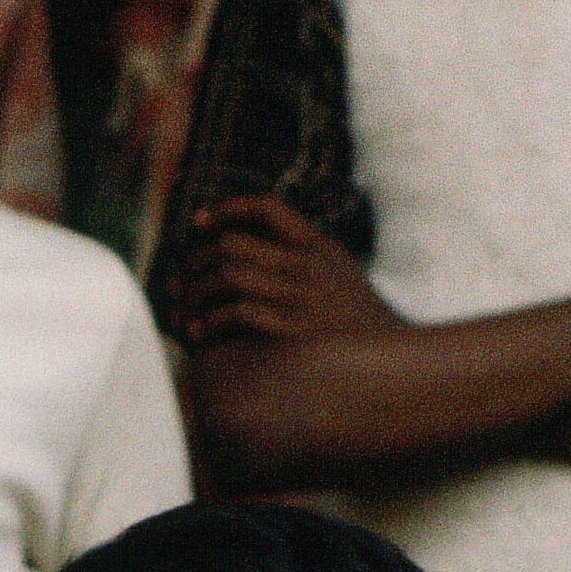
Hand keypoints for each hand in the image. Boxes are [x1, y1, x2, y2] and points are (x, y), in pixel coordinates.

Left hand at [174, 195, 397, 347]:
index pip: (266, 208)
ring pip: (226, 277)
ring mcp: (298, 297)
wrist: (392, 363)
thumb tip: (258, 251)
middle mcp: (306, 265)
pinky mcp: (290, 331)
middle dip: (194, 263)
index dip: (226, 209)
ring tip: (182, 314)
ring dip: (194, 295)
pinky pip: (235, 315)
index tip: (199, 223)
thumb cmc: (359, 325)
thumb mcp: (341, 275)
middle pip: (232, 245)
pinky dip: (208, 323)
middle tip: (178, 283)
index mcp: (317, 246)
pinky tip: (198, 335)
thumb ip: (306, 257)